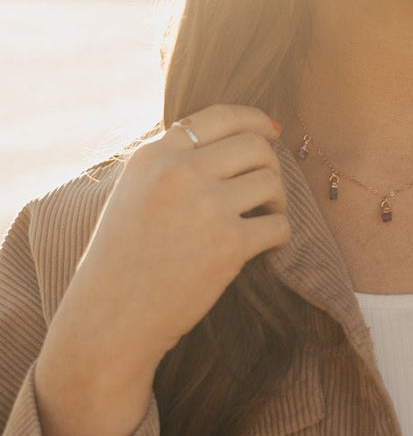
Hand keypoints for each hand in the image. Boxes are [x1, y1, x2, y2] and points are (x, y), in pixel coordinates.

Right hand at [34, 106, 289, 435]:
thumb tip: (241, 135)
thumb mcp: (134, 192)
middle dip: (269, 166)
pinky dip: (279, 236)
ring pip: (272, 182)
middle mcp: (179, 172)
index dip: (254, 121)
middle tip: (265, 191)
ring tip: (263, 219)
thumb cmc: (123, 258)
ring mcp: (206, 206)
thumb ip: (174, 160)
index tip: (271, 132)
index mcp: (154, 155)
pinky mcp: (229, 244)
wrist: (109, 320)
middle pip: (255, 147)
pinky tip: (266, 247)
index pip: (220, 116)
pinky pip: (279, 225)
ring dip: (276, 201)